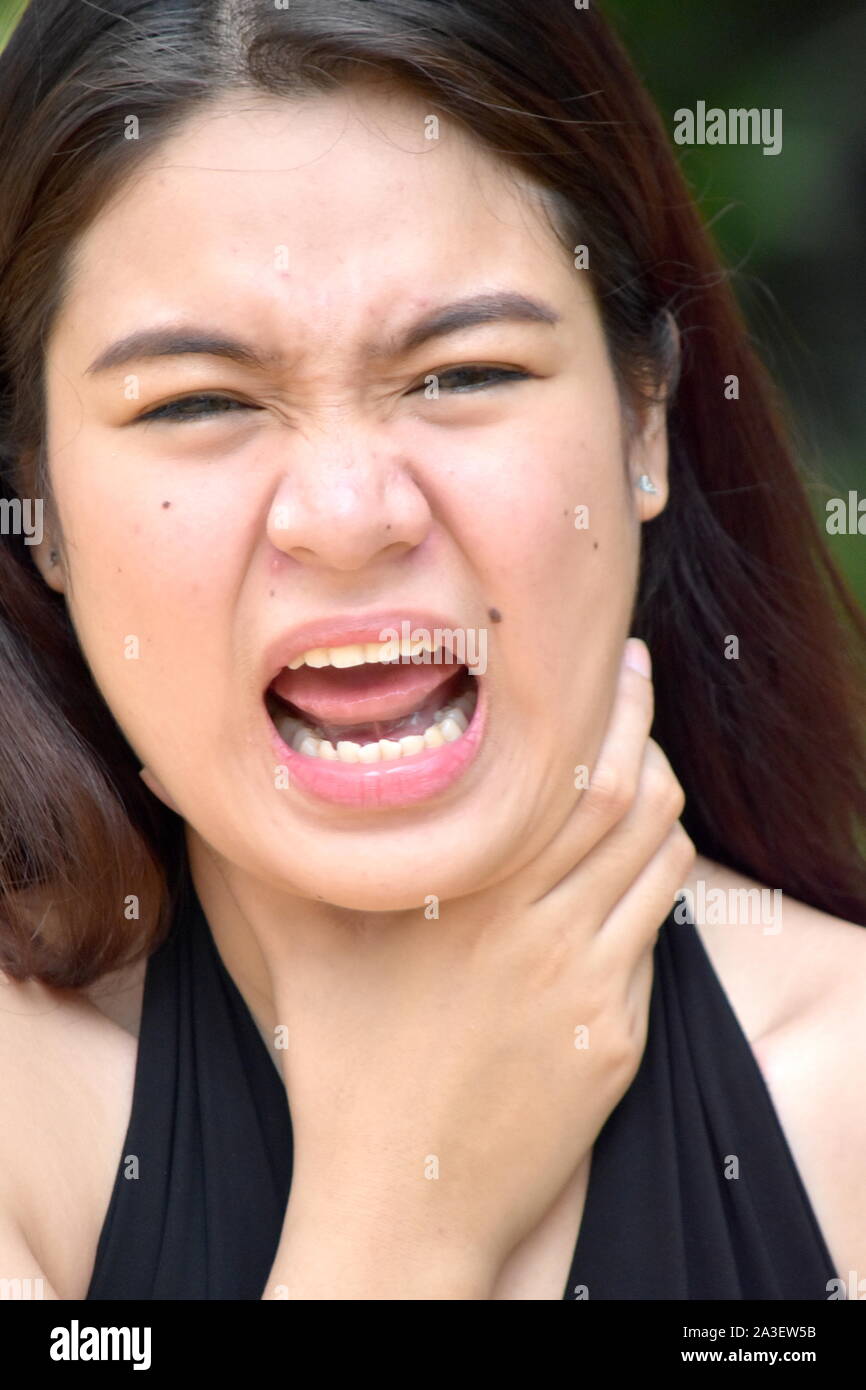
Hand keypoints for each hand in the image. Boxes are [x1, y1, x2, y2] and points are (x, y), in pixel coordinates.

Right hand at [275, 639, 693, 1282]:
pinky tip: (628, 863)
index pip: (568, 772)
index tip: (607, 657)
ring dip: (658, 803)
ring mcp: (588, 985)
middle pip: (630, 797)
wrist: (399, 1200)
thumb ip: (255, 852)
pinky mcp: (617, 1036)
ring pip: (658, 858)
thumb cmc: (339, 1063)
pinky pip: (656, 931)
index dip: (604, 705)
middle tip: (636, 681)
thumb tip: (180, 777)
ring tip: (636, 769)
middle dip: (644, 727)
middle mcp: (539, 928)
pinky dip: (654, 879)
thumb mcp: (291, 944)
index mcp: (468, 891)